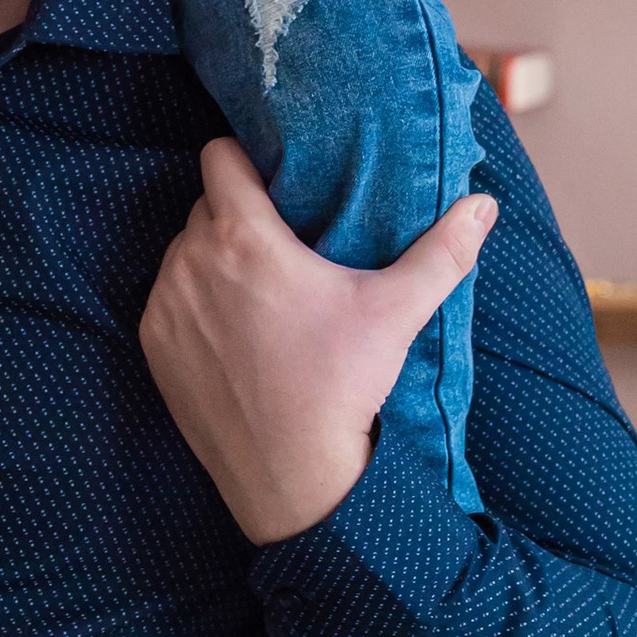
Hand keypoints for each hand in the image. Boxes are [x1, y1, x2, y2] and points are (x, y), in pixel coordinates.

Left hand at [138, 135, 495, 545]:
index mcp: (242, 236)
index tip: (275, 184)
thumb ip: (442, 253)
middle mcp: (191, 260)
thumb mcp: (396, 313)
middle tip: (281, 248)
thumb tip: (483, 205)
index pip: (220, 156)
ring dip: (212, 261)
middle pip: (206, 207)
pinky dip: (193, 306)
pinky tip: (232, 333)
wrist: (293, 480)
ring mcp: (166, 303)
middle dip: (237, 217)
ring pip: (184, 253)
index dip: (245, 161)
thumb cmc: (342, 387)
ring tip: (259, 294)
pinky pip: (167, 299)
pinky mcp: (153, 343)